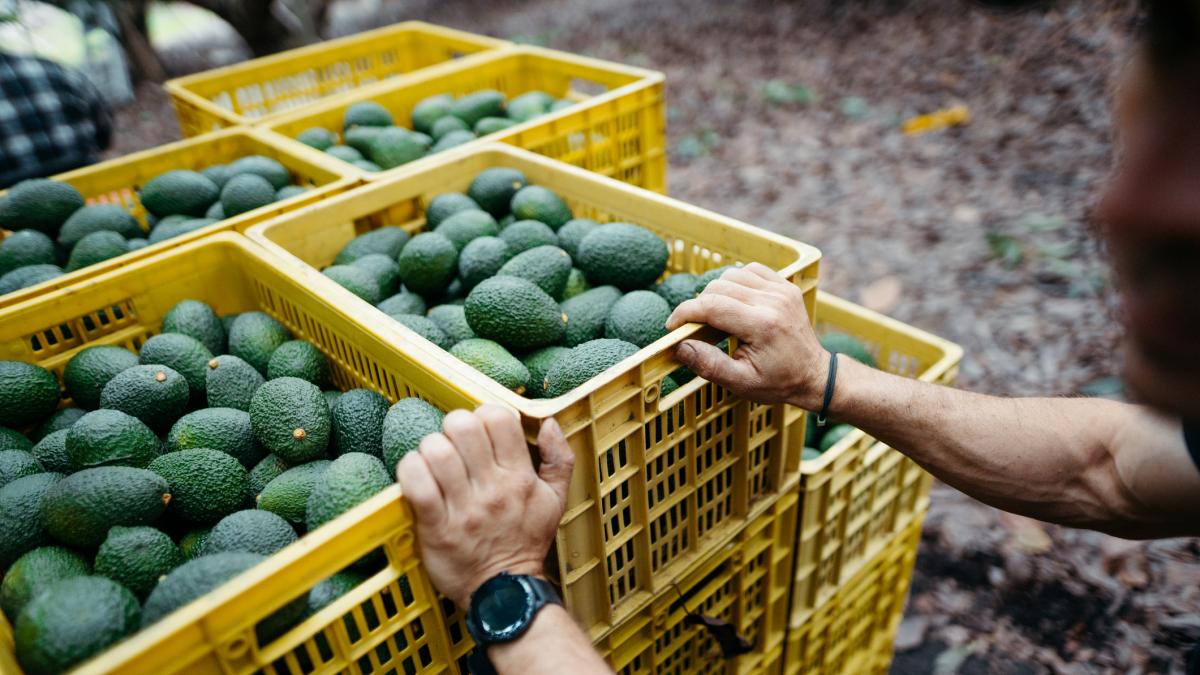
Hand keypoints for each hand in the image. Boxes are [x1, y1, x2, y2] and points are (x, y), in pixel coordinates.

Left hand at [395, 404, 573, 608]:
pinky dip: (410, 471)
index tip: (479, 430)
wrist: (505, 593)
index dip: (483, 414)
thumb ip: (560, 459)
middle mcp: (493, 489)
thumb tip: (550, 423)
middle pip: (462, 427)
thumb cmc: (526, 542)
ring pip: (436, 451)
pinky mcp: (435, 528)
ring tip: (432, 462)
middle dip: (452, 428)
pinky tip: (415, 475)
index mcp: (520, 477)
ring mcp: (463, 509)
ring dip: (428, 449)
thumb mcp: (555, 501)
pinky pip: (416, 485)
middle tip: (452, 444)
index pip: (498, 418)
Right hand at [665, 263, 827, 407]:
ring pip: (731, 275)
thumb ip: (709, 365)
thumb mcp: (741, 383)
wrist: (814, 374)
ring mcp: (781, 290)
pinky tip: (733, 301)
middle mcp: (773, 301)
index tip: (672, 326)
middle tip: (693, 327)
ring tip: (714, 315)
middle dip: (697, 305)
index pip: (712, 306)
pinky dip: (734, 282)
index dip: (685, 312)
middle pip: (718, 288)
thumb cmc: (779, 382)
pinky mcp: (785, 285)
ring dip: (715, 292)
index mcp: (763, 325)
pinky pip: (750, 271)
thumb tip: (680, 347)